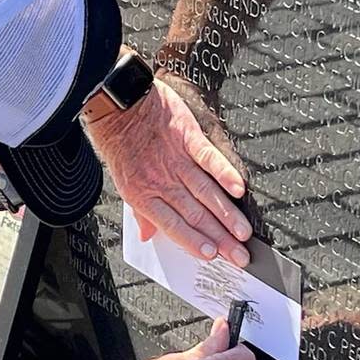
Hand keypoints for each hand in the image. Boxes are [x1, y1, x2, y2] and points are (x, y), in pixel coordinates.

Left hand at [85, 74, 252, 266]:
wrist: (117, 103)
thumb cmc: (118, 140)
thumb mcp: (122, 181)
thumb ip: (140, 210)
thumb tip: (147, 235)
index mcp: (143, 195)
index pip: (173, 226)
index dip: (194, 242)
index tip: (212, 256)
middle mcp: (161, 181)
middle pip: (195, 215)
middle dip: (220, 238)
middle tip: (239, 255)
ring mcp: (175, 160)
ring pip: (205, 193)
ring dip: (226, 215)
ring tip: (243, 232)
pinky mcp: (186, 136)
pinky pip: (208, 158)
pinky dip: (224, 173)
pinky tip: (238, 189)